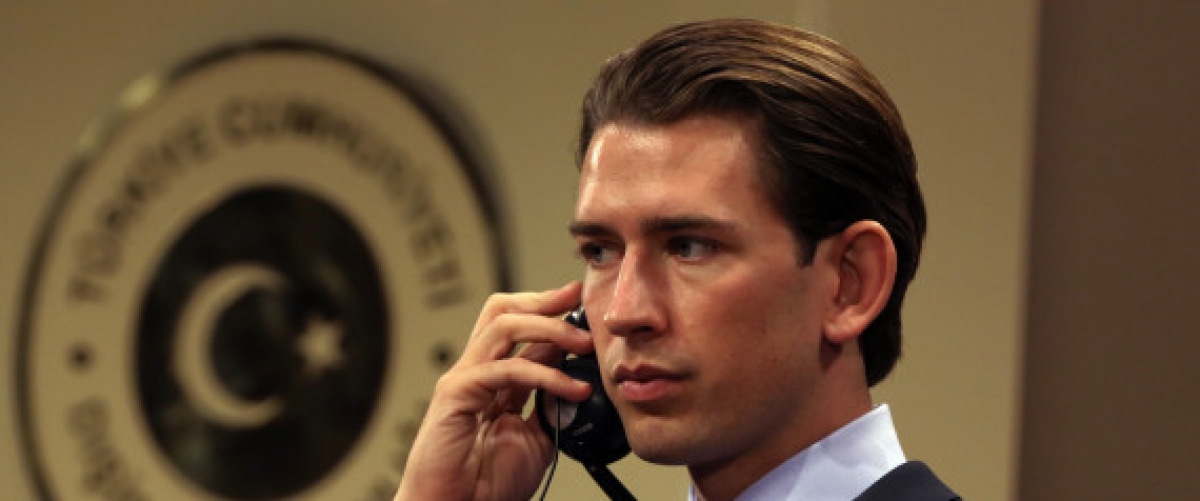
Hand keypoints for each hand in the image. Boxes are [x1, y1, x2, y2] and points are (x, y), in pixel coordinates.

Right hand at [395, 282, 594, 500]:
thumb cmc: (487, 484)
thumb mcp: (536, 436)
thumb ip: (551, 404)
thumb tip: (575, 375)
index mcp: (493, 379)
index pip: (518, 327)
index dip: (549, 310)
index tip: (580, 302)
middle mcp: (476, 371)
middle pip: (502, 312)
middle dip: (543, 301)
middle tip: (577, 301)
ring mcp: (464, 379)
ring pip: (503, 327)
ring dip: (549, 329)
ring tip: (582, 345)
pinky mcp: (456, 394)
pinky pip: (504, 369)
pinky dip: (544, 374)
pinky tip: (571, 389)